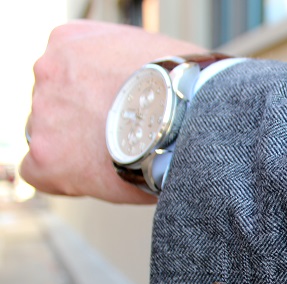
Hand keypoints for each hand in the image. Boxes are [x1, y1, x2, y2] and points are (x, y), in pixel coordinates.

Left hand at [21, 20, 205, 203]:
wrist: (185, 118)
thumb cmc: (185, 86)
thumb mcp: (153, 50)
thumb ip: (129, 61)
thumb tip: (142, 83)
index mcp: (70, 41)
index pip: (66, 70)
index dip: (88, 96)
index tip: (109, 111)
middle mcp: (50, 70)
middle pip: (57, 103)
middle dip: (83, 119)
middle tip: (119, 135)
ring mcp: (45, 112)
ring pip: (48, 134)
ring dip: (77, 146)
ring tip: (118, 157)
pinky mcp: (47, 155)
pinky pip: (37, 171)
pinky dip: (63, 177)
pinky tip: (92, 177)